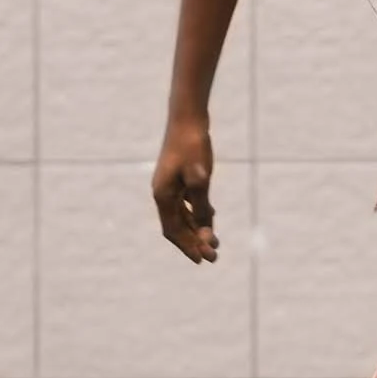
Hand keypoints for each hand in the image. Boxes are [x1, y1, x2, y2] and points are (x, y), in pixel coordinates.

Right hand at [152, 115, 219, 263]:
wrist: (187, 117)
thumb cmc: (192, 145)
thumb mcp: (200, 177)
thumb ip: (202, 205)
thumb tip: (206, 231)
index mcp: (162, 195)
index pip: (173, 231)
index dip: (187, 247)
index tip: (203, 259)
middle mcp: (162, 193)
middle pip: (177, 226)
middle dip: (194, 242)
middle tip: (214, 257)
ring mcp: (169, 185)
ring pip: (182, 215)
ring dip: (197, 229)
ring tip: (214, 243)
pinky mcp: (178, 177)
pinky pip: (186, 203)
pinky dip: (197, 213)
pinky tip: (211, 216)